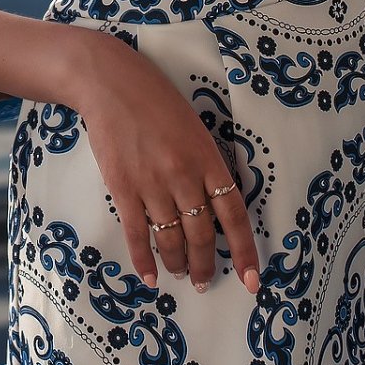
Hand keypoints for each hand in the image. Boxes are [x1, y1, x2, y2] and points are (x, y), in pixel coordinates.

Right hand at [67, 29, 262, 295]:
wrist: (111, 83)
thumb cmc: (156, 100)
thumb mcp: (195, 128)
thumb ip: (205, 165)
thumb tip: (213, 205)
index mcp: (208, 158)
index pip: (235, 216)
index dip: (246, 252)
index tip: (253, 280)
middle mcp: (185, 176)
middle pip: (203, 234)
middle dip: (206, 264)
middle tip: (205, 281)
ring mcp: (152, 183)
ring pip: (172, 239)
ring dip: (178, 263)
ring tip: (181, 274)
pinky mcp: (123, 188)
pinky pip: (138, 233)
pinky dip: (145, 260)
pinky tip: (151, 277)